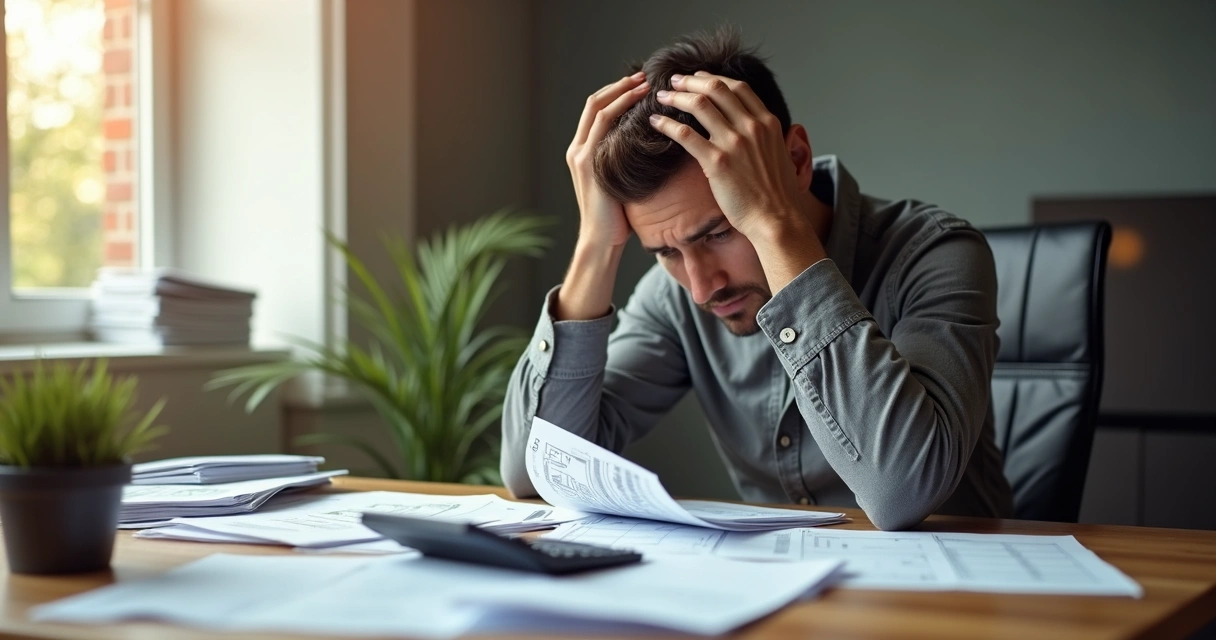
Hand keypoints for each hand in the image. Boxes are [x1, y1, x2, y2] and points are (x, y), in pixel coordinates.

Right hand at [566, 71, 649, 248]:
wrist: (602, 240)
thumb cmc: (616, 218)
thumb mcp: (620, 182)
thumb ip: (624, 162)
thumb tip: (649, 147)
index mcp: (583, 152)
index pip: (596, 111)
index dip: (616, 93)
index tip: (638, 84)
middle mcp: (577, 149)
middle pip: (594, 103)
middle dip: (619, 86)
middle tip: (643, 75)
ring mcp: (580, 154)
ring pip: (598, 109)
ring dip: (621, 92)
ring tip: (644, 83)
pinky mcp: (588, 161)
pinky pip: (604, 125)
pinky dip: (621, 108)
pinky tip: (639, 104)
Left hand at [649, 72, 803, 240]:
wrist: (776, 218)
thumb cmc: (776, 193)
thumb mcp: (778, 153)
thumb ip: (764, 136)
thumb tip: (753, 128)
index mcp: (767, 122)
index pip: (738, 88)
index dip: (714, 78)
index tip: (698, 77)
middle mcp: (751, 126)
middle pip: (716, 89)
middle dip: (691, 81)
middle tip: (675, 80)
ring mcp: (734, 142)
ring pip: (699, 105)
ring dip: (676, 96)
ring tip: (662, 96)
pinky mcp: (717, 162)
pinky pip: (685, 134)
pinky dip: (667, 124)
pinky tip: (655, 122)